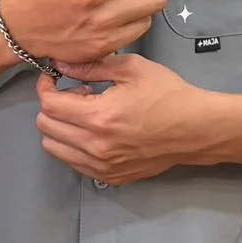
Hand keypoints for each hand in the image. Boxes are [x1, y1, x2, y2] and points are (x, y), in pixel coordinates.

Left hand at [35, 54, 206, 184]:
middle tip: (77, 94)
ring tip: (85, 114)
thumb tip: (61, 65)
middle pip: (46, 128)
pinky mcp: (110, 177)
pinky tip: (95, 131)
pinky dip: (73, 146)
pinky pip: (74, 163)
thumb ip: (91, 67)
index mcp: (99, 117)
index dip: (45, 87)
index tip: (54, 78)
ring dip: (60, 127)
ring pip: (54, 149)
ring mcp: (102, 166)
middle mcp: (95, 146)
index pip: (49, 105)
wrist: (196, 129)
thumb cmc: (167, 94)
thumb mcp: (131, 68)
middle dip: (52, 106)